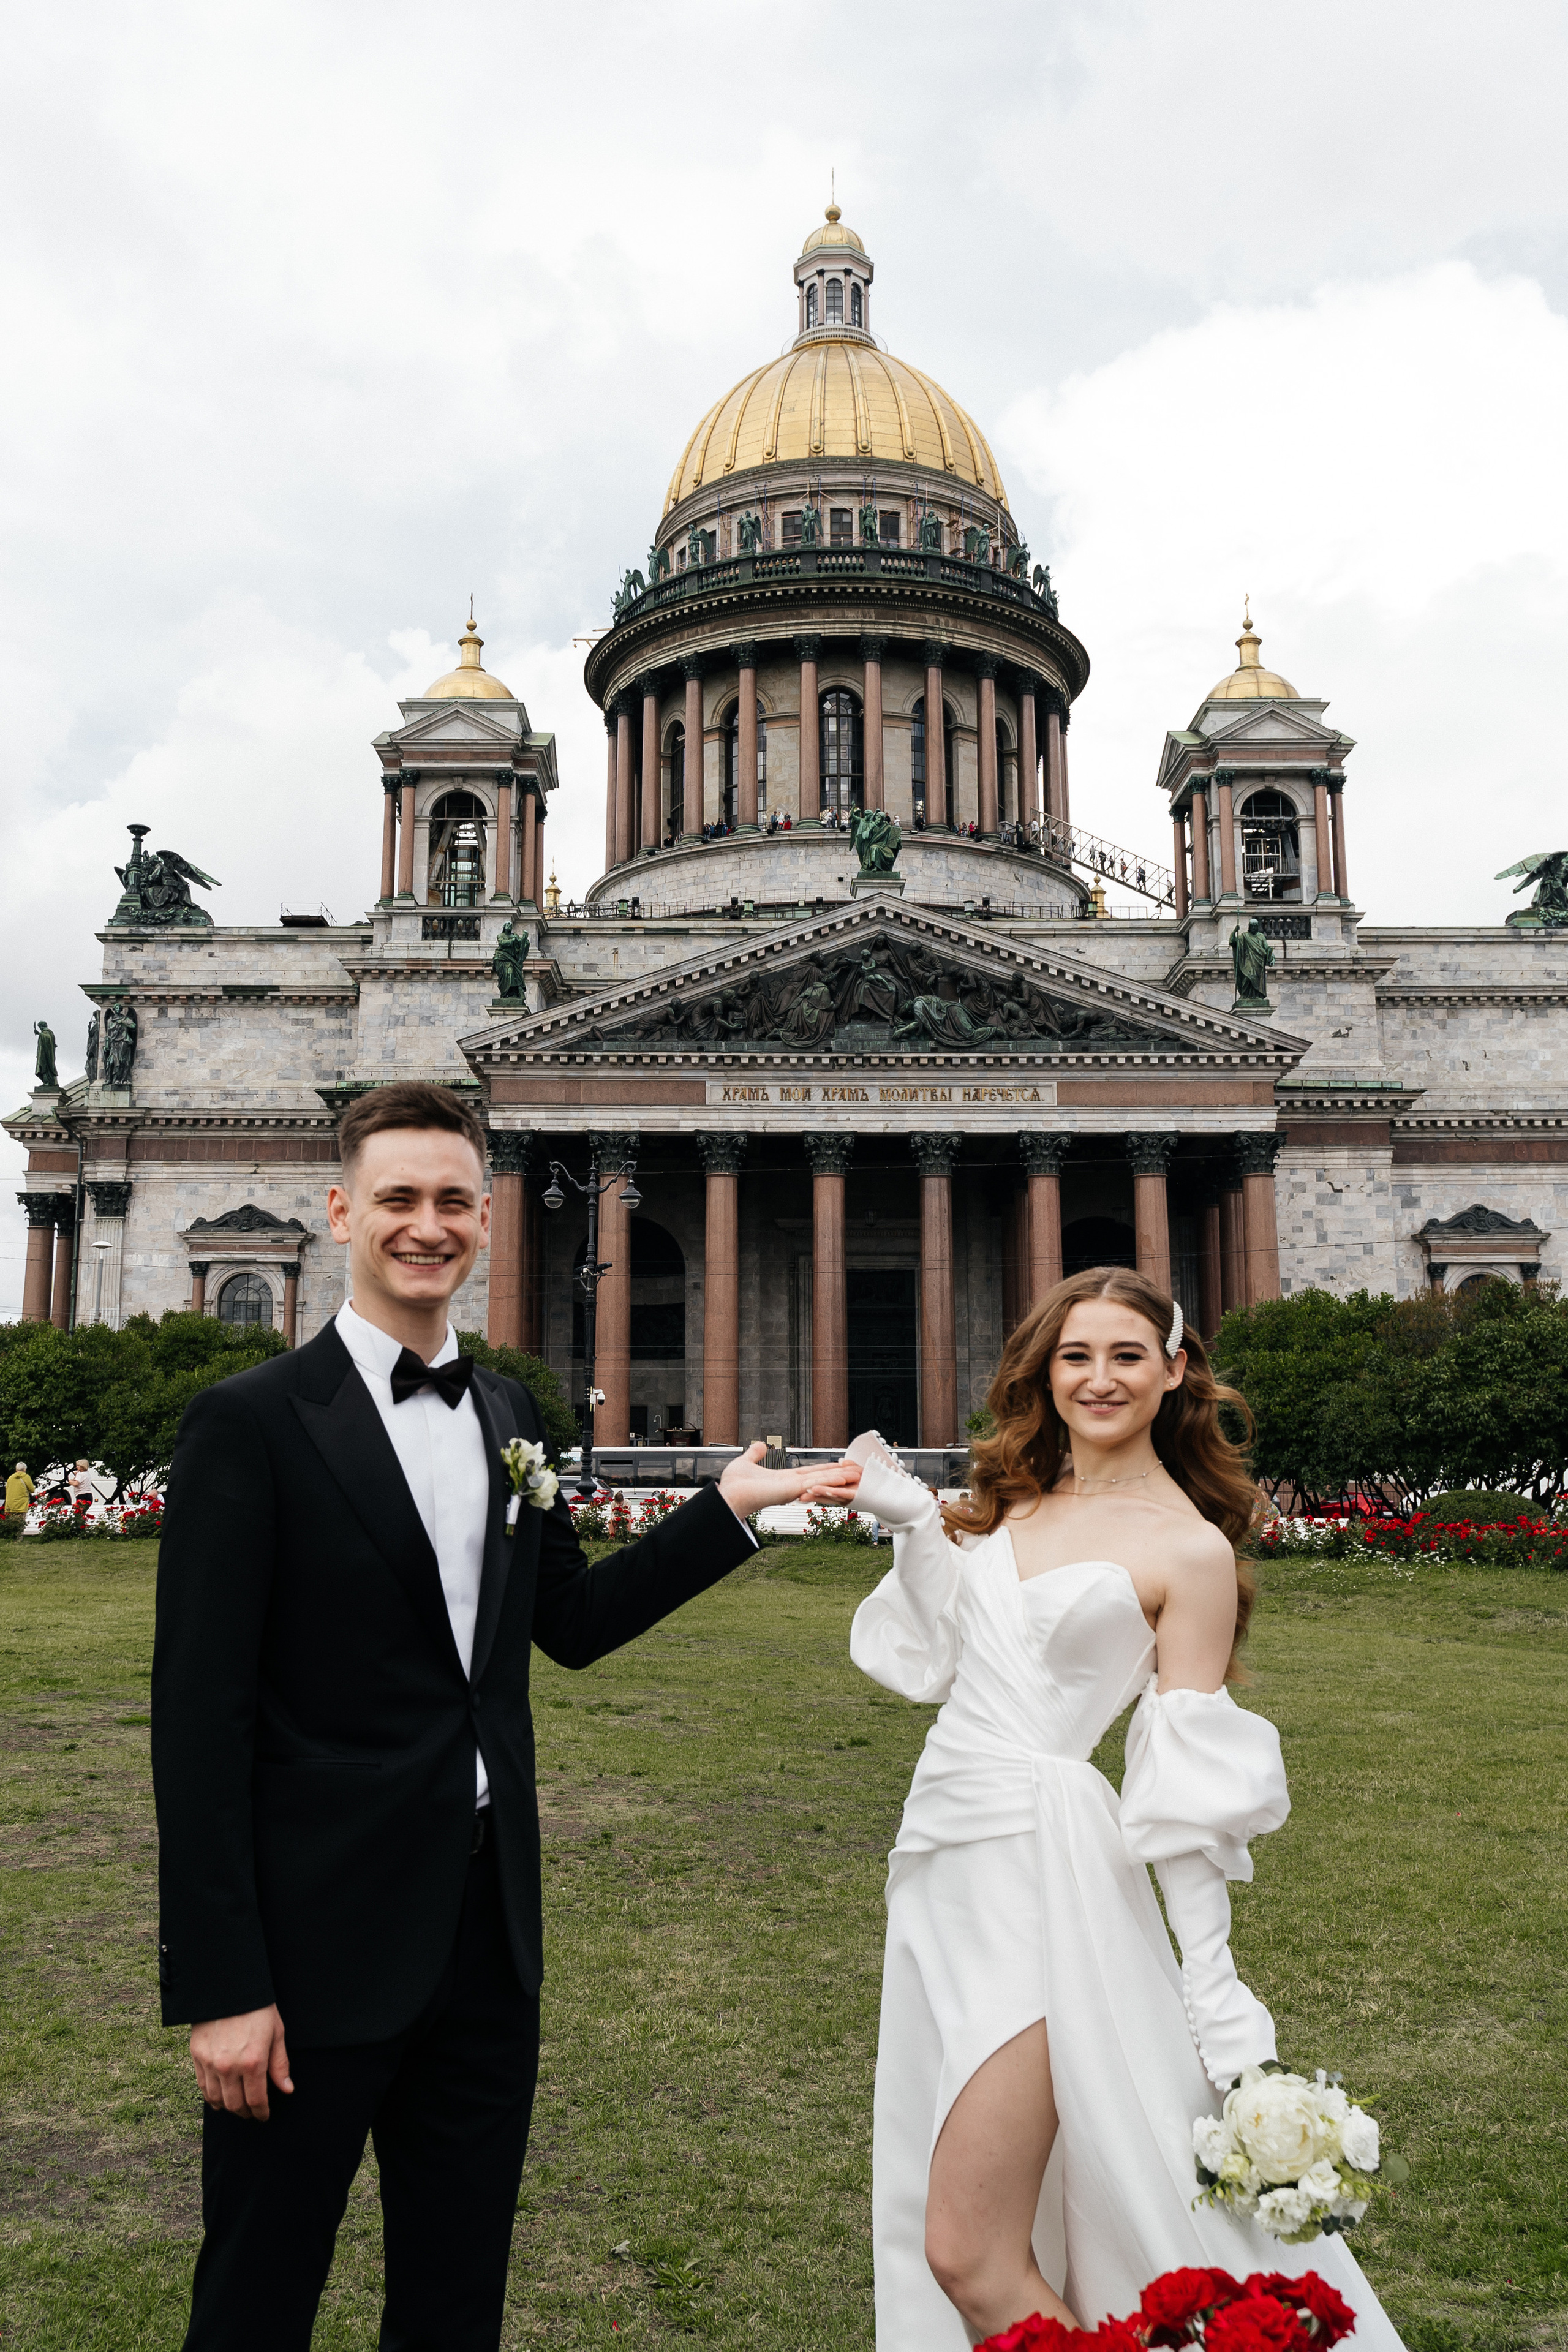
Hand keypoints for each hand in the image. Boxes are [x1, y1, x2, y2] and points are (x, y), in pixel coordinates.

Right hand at [190, 2003, 292, 2120]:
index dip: (261, 2112)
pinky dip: (211, 2097)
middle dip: (246, 2113)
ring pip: (217, 2099)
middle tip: (252, 2113)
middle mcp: (230, 2067)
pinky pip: (203, 2086)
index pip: (256, 2100)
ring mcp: (211, 2063)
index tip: (264, 2115)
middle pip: (236, 2104)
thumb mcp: (276, 2033)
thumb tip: (286, 2089)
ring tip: (237, 2106)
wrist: (229, 1988)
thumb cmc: (258, 2009)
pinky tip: (219, 2098)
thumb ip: (279, 2064)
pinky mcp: (197, 2056)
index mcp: (253, 2062)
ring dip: (228, 2107)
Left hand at [717, 1441, 862, 1522]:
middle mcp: (791, 1485)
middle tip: (857, 1469)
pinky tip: (842, 1477)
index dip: (826, 1468)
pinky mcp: (790, 1491)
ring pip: (822, 1481)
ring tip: (857, 1473)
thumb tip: (760, 1445)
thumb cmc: (734, 1486)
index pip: (811, 1472)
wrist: (727, 1496)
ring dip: (840, 1477)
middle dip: (840, 1473)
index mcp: (784, 1479)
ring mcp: (792, 1489)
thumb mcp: (747, 1462)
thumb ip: (755, 1454)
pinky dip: (829, 1480)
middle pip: (821, 1477)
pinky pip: (814, 1484)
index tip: (840, 1464)